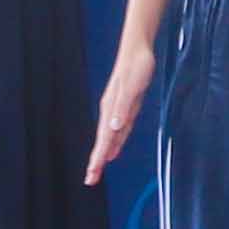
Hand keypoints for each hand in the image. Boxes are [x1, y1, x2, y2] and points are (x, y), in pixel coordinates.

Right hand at [90, 62, 152, 183]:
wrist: (137, 49)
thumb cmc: (136, 66)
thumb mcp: (132, 88)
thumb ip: (123, 108)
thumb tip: (113, 128)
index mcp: (111, 109)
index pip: (103, 140)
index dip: (97, 159)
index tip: (91, 175)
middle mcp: (111, 111)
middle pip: (103, 142)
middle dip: (97, 161)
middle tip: (90, 179)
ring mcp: (117, 109)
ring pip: (110, 137)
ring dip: (105, 153)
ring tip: (98, 169)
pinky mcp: (125, 105)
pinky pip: (119, 129)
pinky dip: (116, 142)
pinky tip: (114, 149)